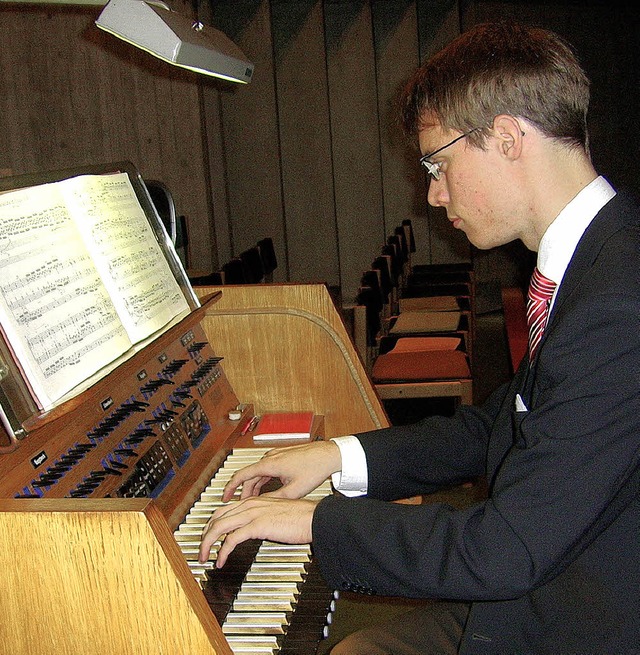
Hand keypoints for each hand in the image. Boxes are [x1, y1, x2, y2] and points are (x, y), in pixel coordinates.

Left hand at [198, 496, 316, 565]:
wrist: (314, 518)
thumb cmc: (301, 517)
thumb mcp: (277, 514)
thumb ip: (263, 519)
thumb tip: (256, 530)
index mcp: (254, 501)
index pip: (224, 510)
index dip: (212, 523)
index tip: (208, 536)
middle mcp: (250, 505)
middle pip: (217, 517)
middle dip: (205, 534)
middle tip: (202, 548)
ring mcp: (252, 514)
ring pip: (219, 527)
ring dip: (208, 543)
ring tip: (204, 556)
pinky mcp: (256, 525)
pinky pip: (231, 540)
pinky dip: (222, 551)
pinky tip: (220, 560)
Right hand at [221, 440, 340, 501]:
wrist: (328, 455)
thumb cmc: (314, 468)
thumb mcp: (293, 491)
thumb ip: (275, 499)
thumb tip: (263, 507)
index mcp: (269, 464)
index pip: (241, 475)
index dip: (230, 487)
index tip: (224, 496)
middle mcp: (270, 457)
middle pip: (248, 475)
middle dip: (242, 490)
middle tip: (236, 504)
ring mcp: (276, 456)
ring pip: (257, 472)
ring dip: (253, 486)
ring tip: (251, 501)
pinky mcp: (282, 457)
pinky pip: (266, 469)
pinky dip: (262, 480)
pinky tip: (265, 491)